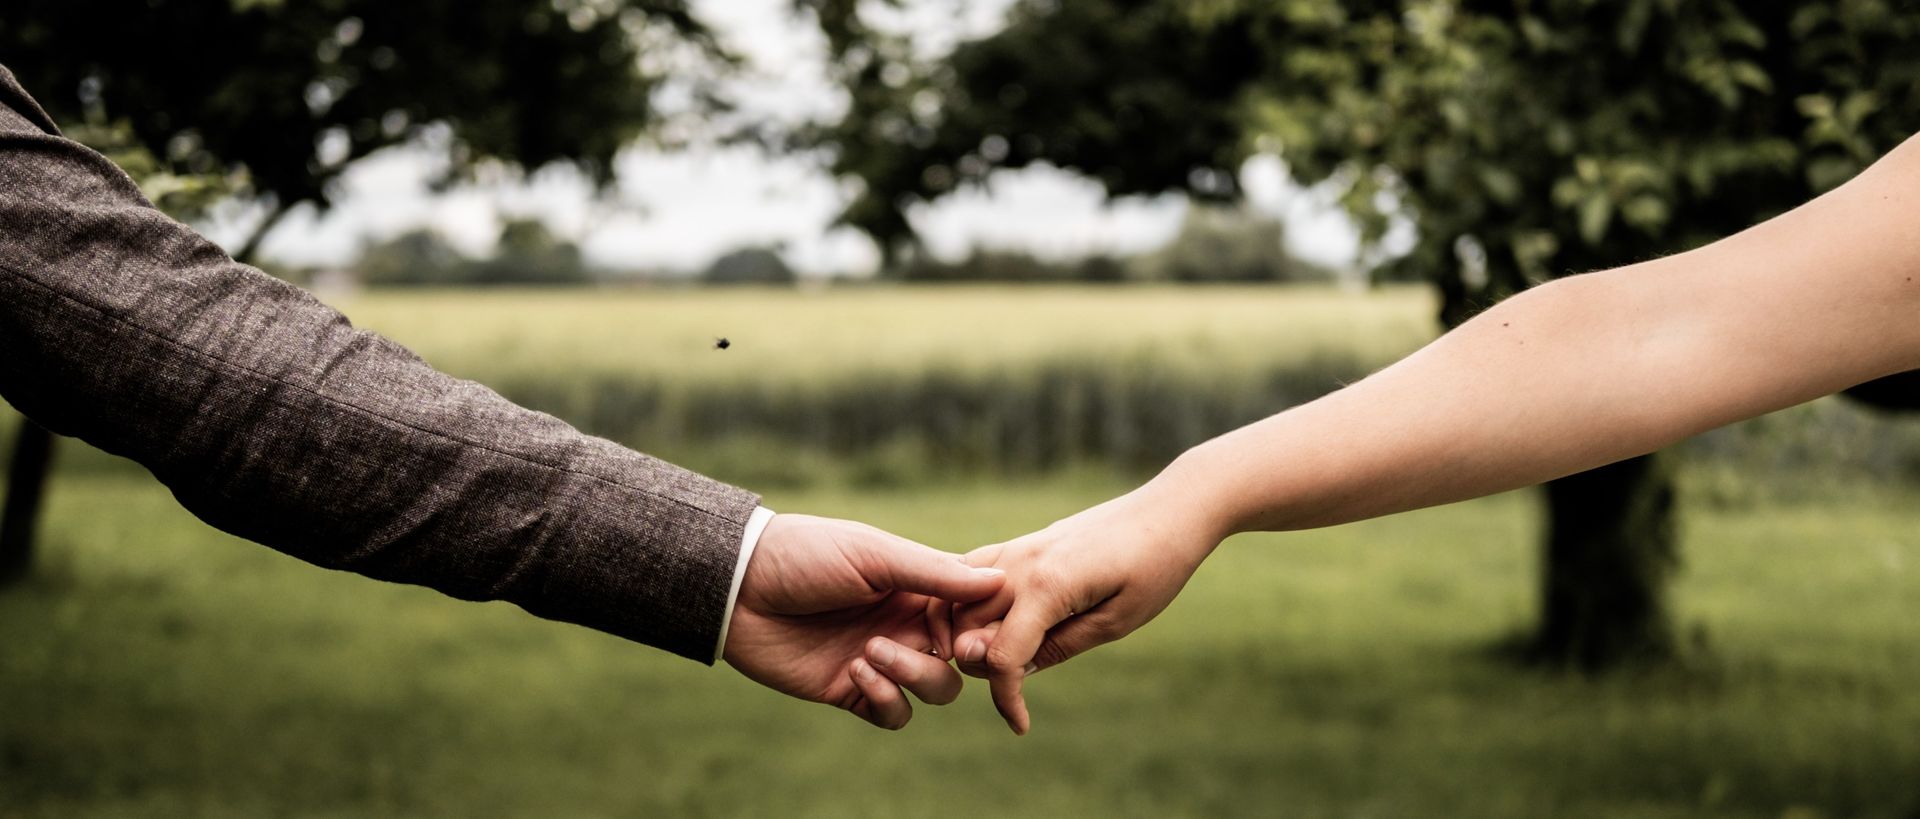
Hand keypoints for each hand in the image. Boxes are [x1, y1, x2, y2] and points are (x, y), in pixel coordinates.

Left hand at [722, 513, 1004, 728]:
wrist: (739, 587)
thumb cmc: (807, 555)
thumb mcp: (874, 555)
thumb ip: (935, 574)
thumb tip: (1001, 580)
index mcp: (917, 586)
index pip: (972, 614)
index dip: (980, 626)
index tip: (972, 626)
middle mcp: (905, 624)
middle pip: (961, 658)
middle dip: (952, 657)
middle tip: (931, 645)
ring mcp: (879, 659)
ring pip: (934, 689)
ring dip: (913, 675)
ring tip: (871, 651)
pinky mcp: (849, 690)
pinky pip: (893, 713)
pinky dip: (887, 699)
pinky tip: (857, 671)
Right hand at [946, 483, 1225, 734]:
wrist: (1167, 512)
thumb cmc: (1154, 567)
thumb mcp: (1116, 621)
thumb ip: (1060, 646)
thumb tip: (1014, 672)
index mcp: (1046, 586)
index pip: (1000, 655)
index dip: (1005, 698)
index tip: (1021, 725)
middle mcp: (1020, 563)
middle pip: (966, 629)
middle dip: (982, 666)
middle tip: (1019, 685)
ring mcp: (1016, 548)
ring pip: (957, 600)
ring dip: (965, 634)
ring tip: (1005, 657)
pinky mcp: (1020, 543)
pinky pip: (970, 573)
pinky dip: (966, 603)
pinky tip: (992, 624)